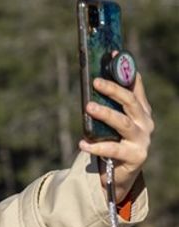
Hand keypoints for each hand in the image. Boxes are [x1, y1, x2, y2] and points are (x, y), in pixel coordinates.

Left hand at [78, 72, 153, 201]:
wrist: (120, 173)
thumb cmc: (114, 140)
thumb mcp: (112, 120)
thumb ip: (107, 104)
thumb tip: (91, 79)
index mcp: (140, 110)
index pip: (135, 86)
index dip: (126, 70)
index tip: (113, 53)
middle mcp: (144, 123)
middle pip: (130, 102)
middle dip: (113, 90)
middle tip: (95, 81)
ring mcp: (142, 140)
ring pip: (123, 123)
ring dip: (105, 113)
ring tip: (88, 107)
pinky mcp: (135, 157)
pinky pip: (113, 149)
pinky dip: (96, 146)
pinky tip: (82, 143)